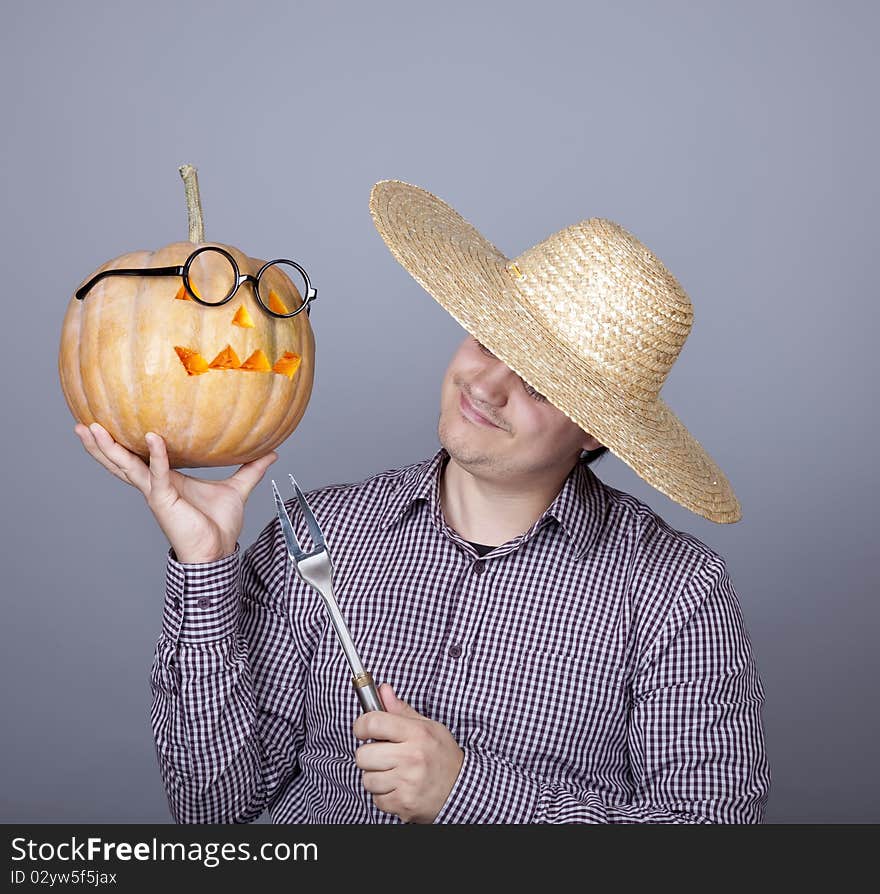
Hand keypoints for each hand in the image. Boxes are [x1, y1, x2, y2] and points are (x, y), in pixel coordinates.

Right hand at [74, 422, 277, 562]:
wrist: (217, 552)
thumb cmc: (220, 525)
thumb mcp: (238, 489)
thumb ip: (251, 469)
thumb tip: (272, 452)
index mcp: (166, 480)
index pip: (139, 458)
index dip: (123, 443)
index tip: (108, 423)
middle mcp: (155, 485)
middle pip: (120, 461)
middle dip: (101, 444)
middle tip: (83, 423)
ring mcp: (156, 492)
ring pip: (126, 466)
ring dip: (108, 448)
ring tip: (91, 427)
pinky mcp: (164, 500)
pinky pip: (159, 474)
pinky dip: (156, 455)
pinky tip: (153, 437)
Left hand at [353, 683, 463, 823]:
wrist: (461, 789)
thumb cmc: (442, 755)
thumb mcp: (427, 726)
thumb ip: (401, 710)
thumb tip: (383, 690)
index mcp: (417, 733)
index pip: (374, 722)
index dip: (361, 725)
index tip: (362, 729)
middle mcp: (412, 756)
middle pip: (363, 755)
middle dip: (369, 755)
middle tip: (382, 755)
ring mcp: (408, 781)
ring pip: (367, 779)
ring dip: (376, 778)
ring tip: (393, 773)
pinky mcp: (404, 803)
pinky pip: (377, 799)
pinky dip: (384, 796)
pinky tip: (398, 788)